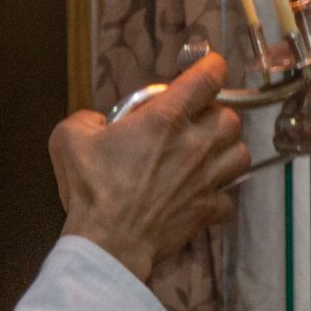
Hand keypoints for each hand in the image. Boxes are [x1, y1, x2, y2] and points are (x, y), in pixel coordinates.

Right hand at [50, 54, 247, 278]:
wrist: (108, 243)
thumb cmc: (91, 190)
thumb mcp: (69, 139)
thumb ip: (86, 119)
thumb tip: (97, 122)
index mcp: (165, 119)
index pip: (208, 77)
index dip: (211, 67)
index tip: (208, 68)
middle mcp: (195, 144)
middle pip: (231, 116)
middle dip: (215, 115)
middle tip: (194, 122)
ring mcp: (206, 179)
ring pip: (241, 153)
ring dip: (227, 150)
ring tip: (207, 155)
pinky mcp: (208, 209)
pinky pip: (229, 197)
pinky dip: (219, 195)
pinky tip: (200, 194)